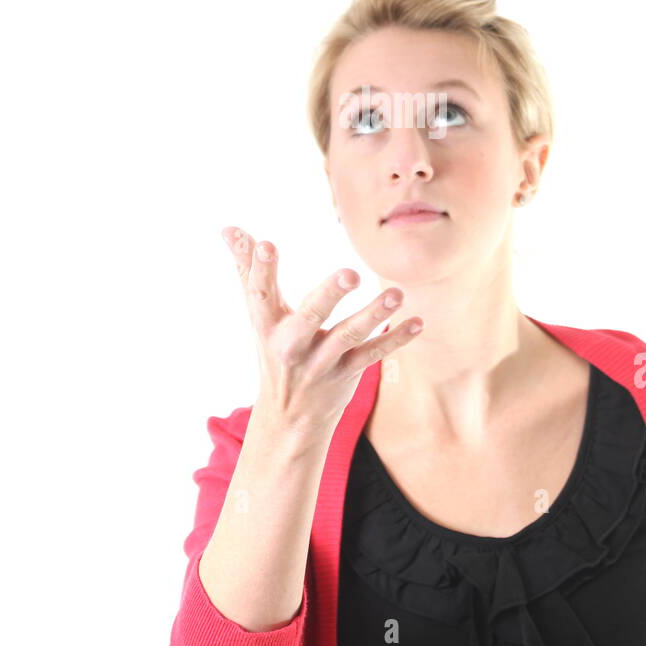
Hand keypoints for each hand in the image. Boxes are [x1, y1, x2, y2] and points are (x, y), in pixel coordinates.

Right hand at [221, 227, 422, 434]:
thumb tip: (228, 227)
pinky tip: (417, 322)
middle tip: (351, 273)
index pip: (261, 293)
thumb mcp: (258, 314)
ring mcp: (321, 362)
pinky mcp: (346, 375)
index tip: (264, 243)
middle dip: (329, 296)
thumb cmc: (273, 349)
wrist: (287, 417)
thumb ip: (246, 269)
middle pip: (310, 316)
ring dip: (373, 315)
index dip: (260, 269)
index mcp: (267, 324)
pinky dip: (395, 339)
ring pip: (348, 337)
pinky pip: (373, 355)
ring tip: (395, 294)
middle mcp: (292, 345)